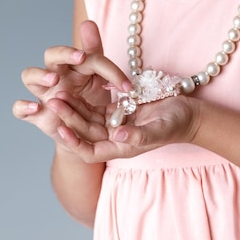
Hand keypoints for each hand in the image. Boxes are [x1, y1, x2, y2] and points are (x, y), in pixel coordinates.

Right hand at [12, 21, 130, 146]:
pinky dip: (23, 106)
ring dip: (40, 75)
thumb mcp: (99, 79)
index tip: (126, 86)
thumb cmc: (90, 99)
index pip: (89, 56)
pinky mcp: (36, 114)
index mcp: (75, 64)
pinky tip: (36, 107)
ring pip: (29, 75)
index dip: (108, 68)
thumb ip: (97, 55)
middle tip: (80, 57)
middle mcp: (55, 74)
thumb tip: (88, 22)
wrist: (83, 131)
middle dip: (65, 53)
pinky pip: (19, 108)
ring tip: (53, 79)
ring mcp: (43, 93)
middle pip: (52, 54)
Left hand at [46, 90, 200, 161]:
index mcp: (121, 148)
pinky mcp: (117, 111)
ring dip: (72, 107)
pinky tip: (72, 88)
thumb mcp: (160, 129)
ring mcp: (114, 124)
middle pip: (84, 131)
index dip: (74, 142)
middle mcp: (113, 138)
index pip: (89, 151)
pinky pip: (95, 106)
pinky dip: (83, 99)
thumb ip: (139, 135)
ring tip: (57, 94)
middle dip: (68, 118)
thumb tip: (117, 136)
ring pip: (87, 118)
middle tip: (53, 103)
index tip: (61, 129)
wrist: (187, 112)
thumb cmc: (177, 124)